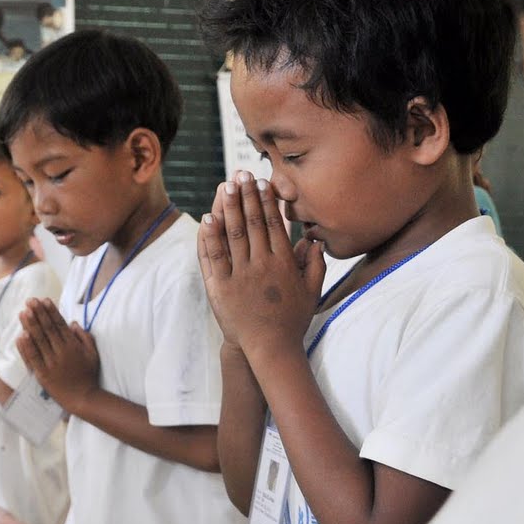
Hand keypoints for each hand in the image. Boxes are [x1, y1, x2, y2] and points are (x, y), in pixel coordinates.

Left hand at [16, 298, 98, 407]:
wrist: (82, 398)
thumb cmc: (88, 375)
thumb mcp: (93, 354)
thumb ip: (84, 337)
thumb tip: (73, 323)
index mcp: (73, 346)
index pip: (60, 324)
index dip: (51, 311)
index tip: (44, 300)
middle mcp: (61, 352)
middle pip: (47, 329)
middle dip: (38, 313)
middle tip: (30, 300)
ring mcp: (51, 363)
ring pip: (39, 341)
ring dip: (30, 325)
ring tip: (23, 312)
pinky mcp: (42, 375)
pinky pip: (32, 358)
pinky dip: (26, 347)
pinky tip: (20, 335)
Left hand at [197, 171, 325, 361]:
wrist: (269, 348)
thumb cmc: (292, 320)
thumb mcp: (312, 292)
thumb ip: (316, 265)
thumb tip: (316, 240)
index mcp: (284, 264)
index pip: (273, 224)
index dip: (266, 201)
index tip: (262, 183)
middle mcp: (262, 266)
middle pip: (252, 223)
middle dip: (246, 196)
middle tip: (241, 174)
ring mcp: (240, 276)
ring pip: (233, 235)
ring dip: (229, 208)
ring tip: (226, 187)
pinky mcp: (221, 288)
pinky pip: (214, 258)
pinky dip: (210, 237)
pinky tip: (208, 218)